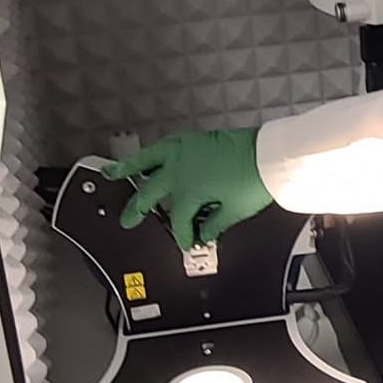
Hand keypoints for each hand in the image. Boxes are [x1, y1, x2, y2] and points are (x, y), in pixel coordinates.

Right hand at [101, 128, 272, 249]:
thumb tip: (204, 235)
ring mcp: (183, 152)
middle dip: (138, 210)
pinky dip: (152, 152)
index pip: (179, 221)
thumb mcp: (235, 211)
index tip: (188, 243)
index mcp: (190, 192)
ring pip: (148, 161)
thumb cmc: (255, 182)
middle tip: (128, 221)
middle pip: (151, 194)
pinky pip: (164, 146)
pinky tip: (146, 156)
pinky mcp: (192, 139)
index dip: (183, 236)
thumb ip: (215, 225)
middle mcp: (180, 171)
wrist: (271, 153)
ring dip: (129, 169)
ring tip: (111, 173)